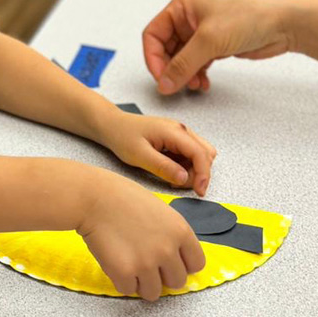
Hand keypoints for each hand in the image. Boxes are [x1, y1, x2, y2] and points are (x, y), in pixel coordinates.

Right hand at [78, 173, 205, 300]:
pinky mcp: (125, 273)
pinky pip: (129, 290)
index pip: (196, 265)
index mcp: (180, 231)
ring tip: (130, 264)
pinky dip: (121, 281)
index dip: (182, 264)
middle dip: (162, 276)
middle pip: (177, 282)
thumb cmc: (123, 198)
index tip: (170, 262)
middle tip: (146, 263)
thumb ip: (172, 235)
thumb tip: (175, 259)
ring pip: (154, 293)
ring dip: (142, 282)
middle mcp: (168, 250)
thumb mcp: (161, 211)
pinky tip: (116, 261)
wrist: (94, 197)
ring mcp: (147, 263)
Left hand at [97, 110, 215, 194]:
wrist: (112, 125)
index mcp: (174, 131)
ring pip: (199, 154)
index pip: (200, 154)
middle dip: (198, 173)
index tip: (199, 192)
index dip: (203, 175)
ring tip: (170, 177)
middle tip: (177, 184)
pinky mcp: (175, 138)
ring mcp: (179, 133)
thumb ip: (163, 167)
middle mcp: (181, 129)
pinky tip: (168, 169)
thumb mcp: (140, 155)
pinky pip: (189, 154)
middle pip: (205, 154)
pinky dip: (184, 165)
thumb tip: (185, 179)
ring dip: (191, 169)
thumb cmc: (122, 136)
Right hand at [142, 0, 294, 95]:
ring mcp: (203, 32)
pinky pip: (197, 63)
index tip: (161, 77)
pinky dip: (197, 75)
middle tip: (175, 85)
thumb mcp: (209, 40)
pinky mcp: (216, 45)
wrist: (284, 23)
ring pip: (182, 58)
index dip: (153, 57)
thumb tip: (165, 82)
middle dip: (171, 68)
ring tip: (194, 85)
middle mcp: (190, 17)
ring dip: (185, 74)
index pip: (153, 34)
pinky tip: (203, 83)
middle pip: (166, 48)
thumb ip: (183, 64)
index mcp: (182, 5)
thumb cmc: (250, 15)